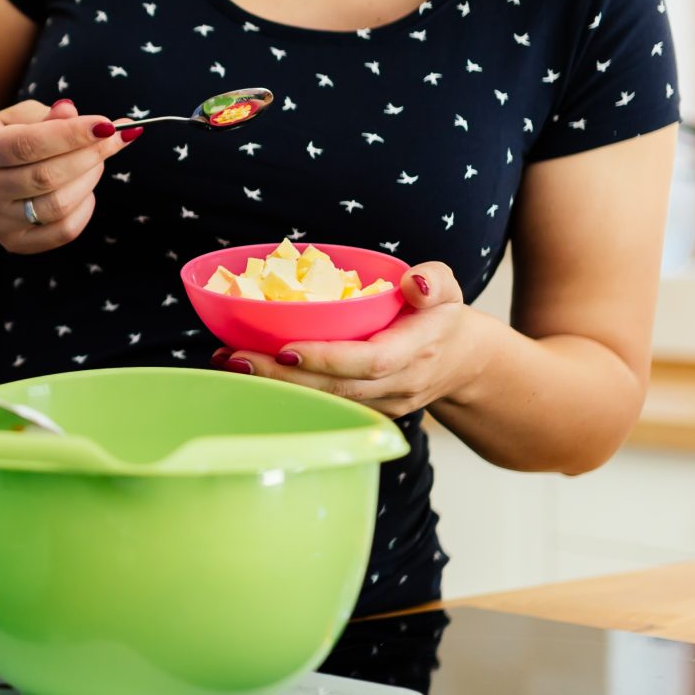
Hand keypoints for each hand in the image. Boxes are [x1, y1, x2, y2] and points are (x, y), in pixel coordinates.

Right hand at [0, 97, 137, 253]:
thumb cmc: (6, 141)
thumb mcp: (16, 118)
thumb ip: (45, 115)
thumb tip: (71, 113)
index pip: (27, 144)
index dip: (71, 134)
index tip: (107, 124)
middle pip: (46, 176)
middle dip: (90, 155)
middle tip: (113, 139)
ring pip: (58, 205)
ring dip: (89, 180)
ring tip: (96, 162)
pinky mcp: (16, 242)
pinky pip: (63, 232)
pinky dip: (85, 209)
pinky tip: (85, 190)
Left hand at [214, 262, 493, 417]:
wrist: (465, 365)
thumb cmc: (445, 318)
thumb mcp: (449, 289)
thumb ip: (434, 280)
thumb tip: (413, 283)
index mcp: (417, 351)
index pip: (370, 361)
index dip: (328, 359)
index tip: (286, 347)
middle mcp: (398, 385)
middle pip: (336, 390)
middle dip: (283, 378)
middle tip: (236, 358)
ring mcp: (382, 406)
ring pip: (325, 404)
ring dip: (275, 387)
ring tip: (230, 363)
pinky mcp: (366, 414)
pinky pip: (323, 407)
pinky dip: (285, 393)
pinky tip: (248, 373)